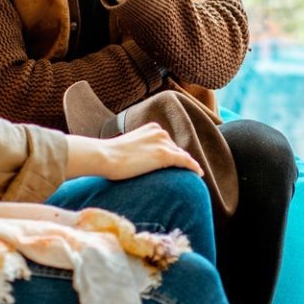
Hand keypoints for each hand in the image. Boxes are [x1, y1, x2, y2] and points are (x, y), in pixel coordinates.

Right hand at [65, 122, 203, 180]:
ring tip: (193, 175)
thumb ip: (139, 150)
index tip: (178, 164)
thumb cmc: (109, 156)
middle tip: (186, 173)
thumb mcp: (127, 147)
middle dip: (180, 160)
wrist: (104, 156)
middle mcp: (160, 132)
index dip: (173, 154)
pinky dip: (194, 167)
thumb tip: (139, 161)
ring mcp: (163, 143)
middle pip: (176, 149)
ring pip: (181, 156)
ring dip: (186, 166)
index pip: (167, 143)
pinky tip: (199, 174)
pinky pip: (186, 162)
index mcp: (152, 128)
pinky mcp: (165, 155)